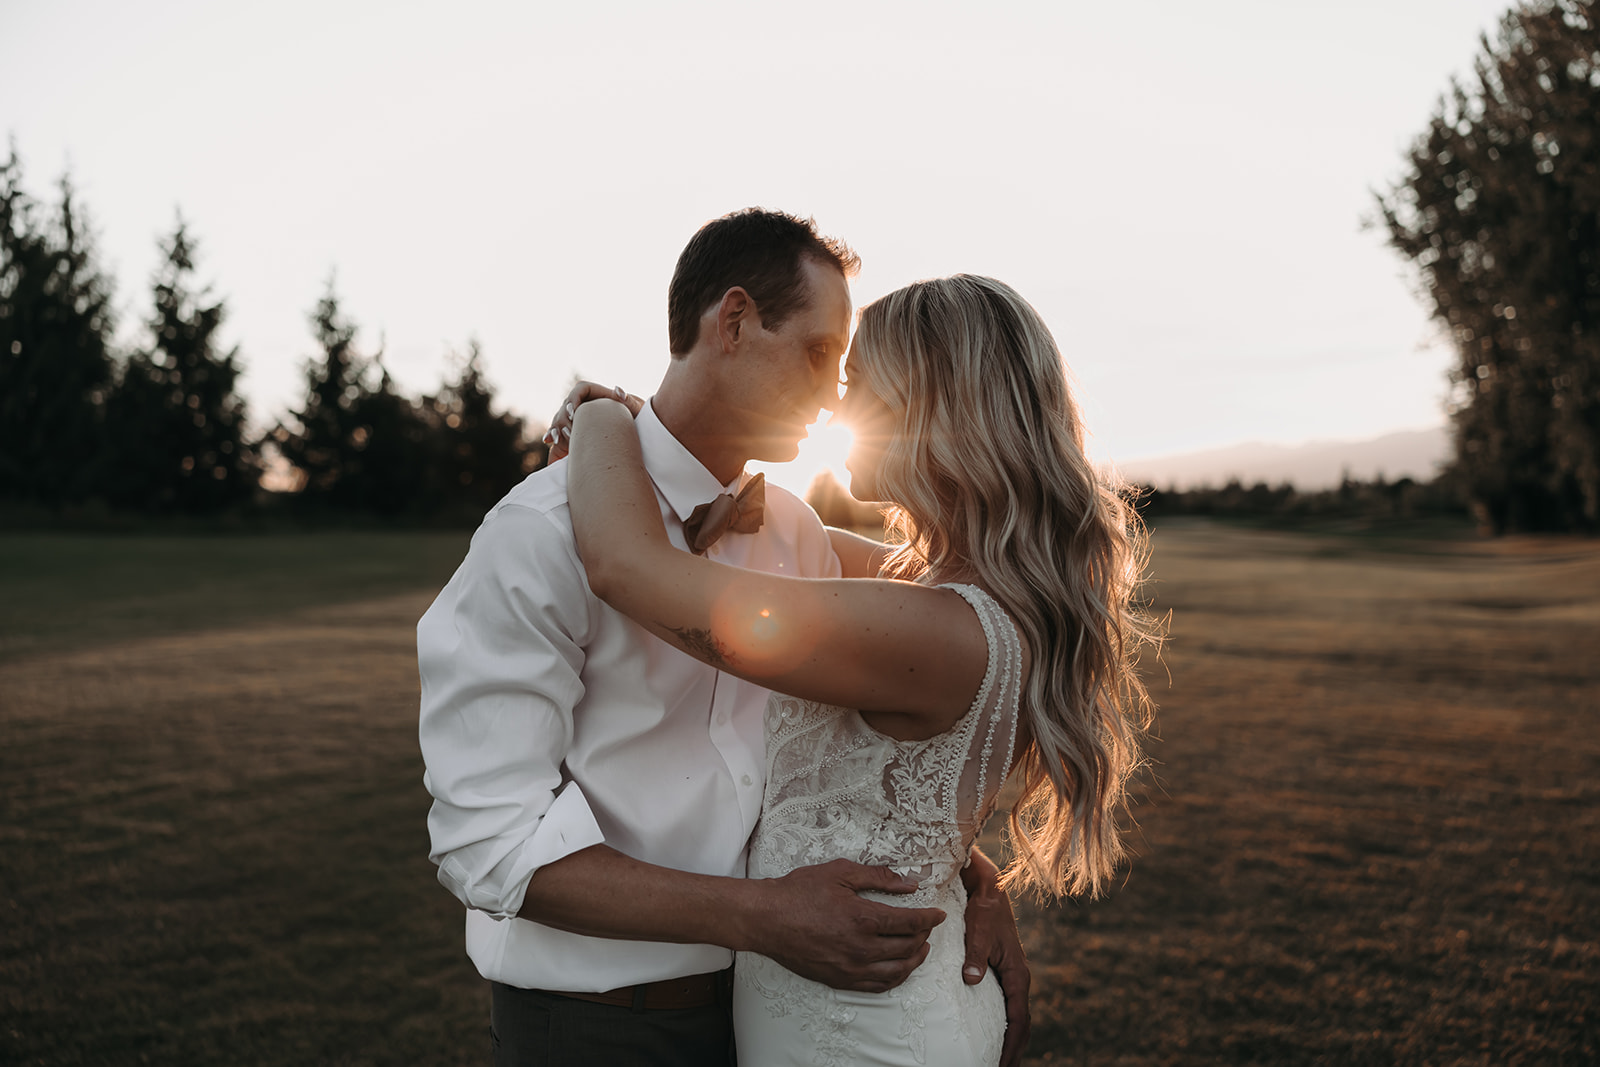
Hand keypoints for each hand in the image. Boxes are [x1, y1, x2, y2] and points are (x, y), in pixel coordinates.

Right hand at [544, 381, 644, 461]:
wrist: (632, 431)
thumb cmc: (635, 416)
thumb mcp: (635, 408)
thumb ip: (628, 400)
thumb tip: (618, 391)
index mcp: (595, 393)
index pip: (580, 390)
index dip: (574, 400)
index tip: (574, 413)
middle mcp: (582, 403)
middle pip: (566, 406)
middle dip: (564, 418)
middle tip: (569, 431)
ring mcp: (574, 417)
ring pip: (559, 419)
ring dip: (555, 428)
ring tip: (556, 439)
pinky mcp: (571, 430)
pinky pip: (559, 432)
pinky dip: (552, 436)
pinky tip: (548, 441)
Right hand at [745, 859, 946, 993]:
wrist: (767, 919)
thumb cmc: (799, 892)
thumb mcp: (840, 873)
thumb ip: (878, 877)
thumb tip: (909, 884)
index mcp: (864, 919)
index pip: (910, 923)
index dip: (929, 918)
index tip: (938, 913)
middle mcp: (861, 948)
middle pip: (907, 948)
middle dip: (923, 936)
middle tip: (927, 926)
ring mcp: (850, 968)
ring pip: (896, 972)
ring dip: (914, 960)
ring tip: (920, 949)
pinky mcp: (839, 980)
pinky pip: (876, 986)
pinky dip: (894, 979)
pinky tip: (898, 969)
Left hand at [962, 851, 1030, 1066]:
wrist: (988, 887)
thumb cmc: (984, 906)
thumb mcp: (980, 928)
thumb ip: (976, 953)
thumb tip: (972, 980)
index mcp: (1017, 973)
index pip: (1018, 1020)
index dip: (1011, 1045)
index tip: (1000, 1064)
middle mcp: (1017, 978)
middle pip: (1020, 1025)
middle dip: (1013, 1051)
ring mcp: (1010, 976)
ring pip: (1014, 1017)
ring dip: (1010, 1040)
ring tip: (999, 1061)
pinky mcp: (1000, 972)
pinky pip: (1006, 1006)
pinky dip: (1004, 1025)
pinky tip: (992, 1035)